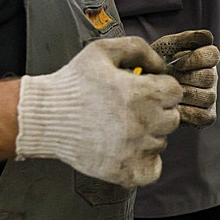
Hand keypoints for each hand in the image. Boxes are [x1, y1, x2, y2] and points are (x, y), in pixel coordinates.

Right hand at [15, 37, 182, 186]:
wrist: (44, 117)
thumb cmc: (73, 84)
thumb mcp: (102, 51)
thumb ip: (138, 49)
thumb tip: (160, 64)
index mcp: (141, 93)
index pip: (175, 92)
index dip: (160, 88)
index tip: (145, 90)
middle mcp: (142, 123)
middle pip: (172, 118)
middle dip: (157, 111)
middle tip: (133, 109)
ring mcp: (133, 150)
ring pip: (161, 142)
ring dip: (148, 135)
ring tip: (122, 127)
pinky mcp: (122, 171)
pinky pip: (153, 171)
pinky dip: (147, 162)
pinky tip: (131, 150)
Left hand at [152, 29, 219, 126]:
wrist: (141, 87)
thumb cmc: (155, 64)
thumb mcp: (165, 47)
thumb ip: (184, 39)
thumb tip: (208, 37)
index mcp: (205, 58)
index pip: (212, 55)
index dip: (195, 58)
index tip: (175, 60)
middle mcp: (210, 77)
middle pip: (209, 77)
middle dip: (186, 77)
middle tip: (169, 78)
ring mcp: (209, 97)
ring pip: (207, 97)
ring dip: (185, 95)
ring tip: (168, 92)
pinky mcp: (206, 115)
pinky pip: (203, 116)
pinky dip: (187, 112)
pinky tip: (173, 107)